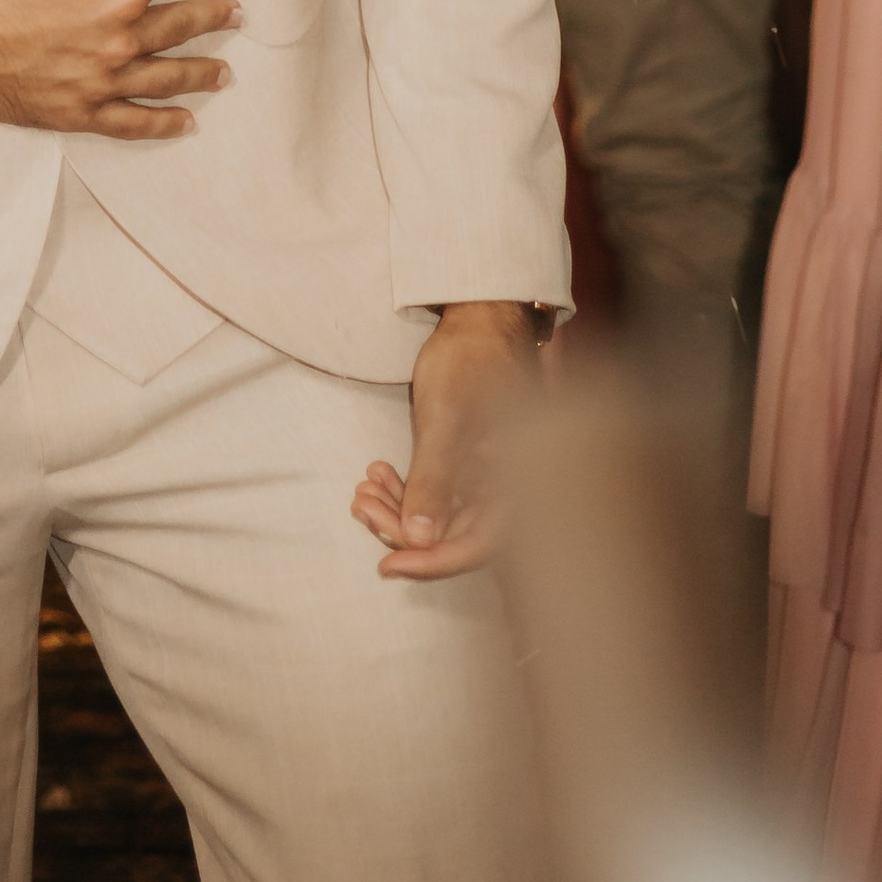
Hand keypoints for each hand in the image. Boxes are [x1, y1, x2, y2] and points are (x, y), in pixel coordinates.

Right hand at [0, 0, 235, 137]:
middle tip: (235, 13)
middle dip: (209, 16)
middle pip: (176, 26)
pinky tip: (184, 122)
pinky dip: (161, 123)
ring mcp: (99, 83)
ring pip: (164, 78)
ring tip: (223, 71)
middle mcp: (118, 42)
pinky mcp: (77, 112)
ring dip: (198, 73)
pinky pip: (131, 122)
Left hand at [351, 300, 539, 578]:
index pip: (476, 547)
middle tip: (362, 507)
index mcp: (520, 484)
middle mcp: (512, 488)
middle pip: (457, 535)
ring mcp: (493, 476)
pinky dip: (409, 487)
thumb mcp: (446, 419)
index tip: (386, 566)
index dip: (430, 562)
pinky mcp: (476, 461)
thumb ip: (435, 480)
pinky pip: (442, 491)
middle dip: (405, 529)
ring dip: (401, 508)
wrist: (481, 315)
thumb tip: (416, 538)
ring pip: (445, 515)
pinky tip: (378, 473)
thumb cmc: (471, 360)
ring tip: (362, 489)